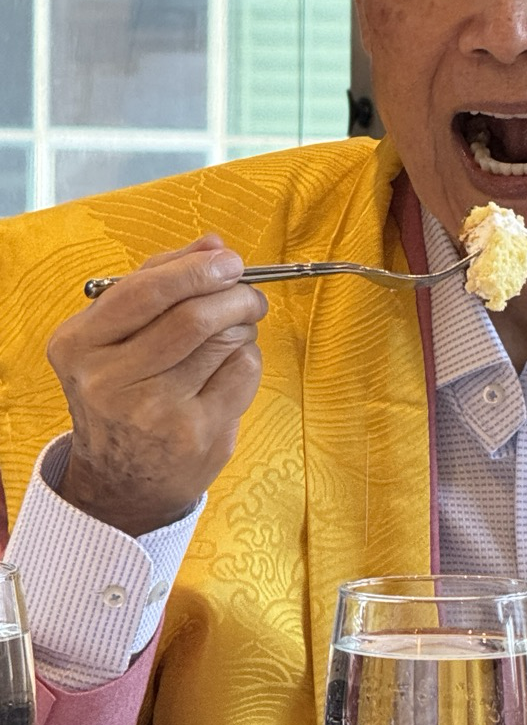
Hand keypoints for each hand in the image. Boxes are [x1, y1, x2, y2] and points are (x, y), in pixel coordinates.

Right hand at [47, 235, 268, 536]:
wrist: (122, 480)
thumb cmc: (124, 393)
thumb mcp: (116, 337)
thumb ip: (159, 282)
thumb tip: (215, 244)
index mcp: (79, 345)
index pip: (144, 292)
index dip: (195, 270)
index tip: (230, 261)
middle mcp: (109, 381)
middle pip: (193, 317)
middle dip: (234, 295)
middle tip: (250, 294)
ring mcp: (154, 412)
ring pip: (223, 343)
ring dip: (243, 325)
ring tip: (239, 327)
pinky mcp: (196, 434)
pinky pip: (242, 372)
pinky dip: (248, 358)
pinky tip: (231, 366)